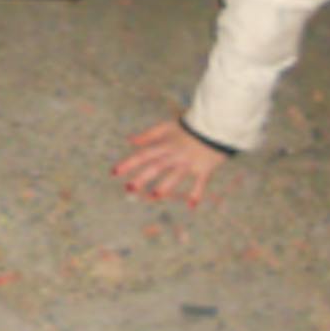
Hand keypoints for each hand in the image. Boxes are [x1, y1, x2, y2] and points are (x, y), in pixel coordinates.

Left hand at [111, 120, 227, 208]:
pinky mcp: (204, 168)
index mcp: (165, 145)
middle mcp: (175, 155)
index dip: (128, 163)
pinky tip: (190, 206)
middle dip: (142, 178)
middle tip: (129, 189)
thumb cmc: (189, 126)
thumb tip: (130, 140)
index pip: (143, 155)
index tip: (114, 172)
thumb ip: (148, 135)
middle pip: (156, 167)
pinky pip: (200, 183)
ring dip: (165, 186)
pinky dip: (196, 194)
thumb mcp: (166, 127)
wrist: (215, 124)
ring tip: (154, 197)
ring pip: (175, 175)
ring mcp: (190, 163)